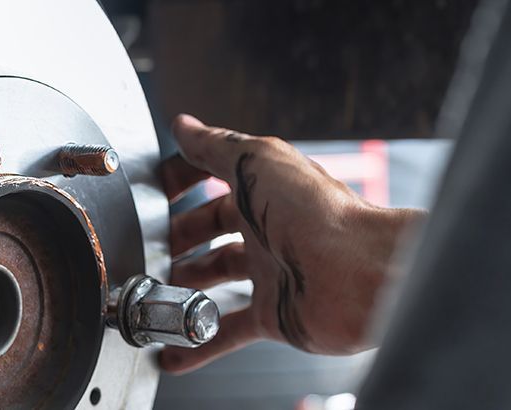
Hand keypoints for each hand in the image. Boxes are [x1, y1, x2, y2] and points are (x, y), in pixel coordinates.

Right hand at [158, 114, 423, 373]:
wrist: (361, 276)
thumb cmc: (321, 216)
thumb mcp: (257, 163)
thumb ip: (216, 146)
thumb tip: (186, 127)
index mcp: (264, 191)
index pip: (215, 179)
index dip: (184, 181)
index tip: (157, 190)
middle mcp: (268, 230)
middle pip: (213, 231)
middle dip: (179, 237)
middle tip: (149, 245)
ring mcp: (271, 273)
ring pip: (217, 279)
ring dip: (185, 286)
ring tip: (156, 292)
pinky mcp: (274, 315)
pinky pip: (227, 332)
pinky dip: (198, 345)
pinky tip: (175, 352)